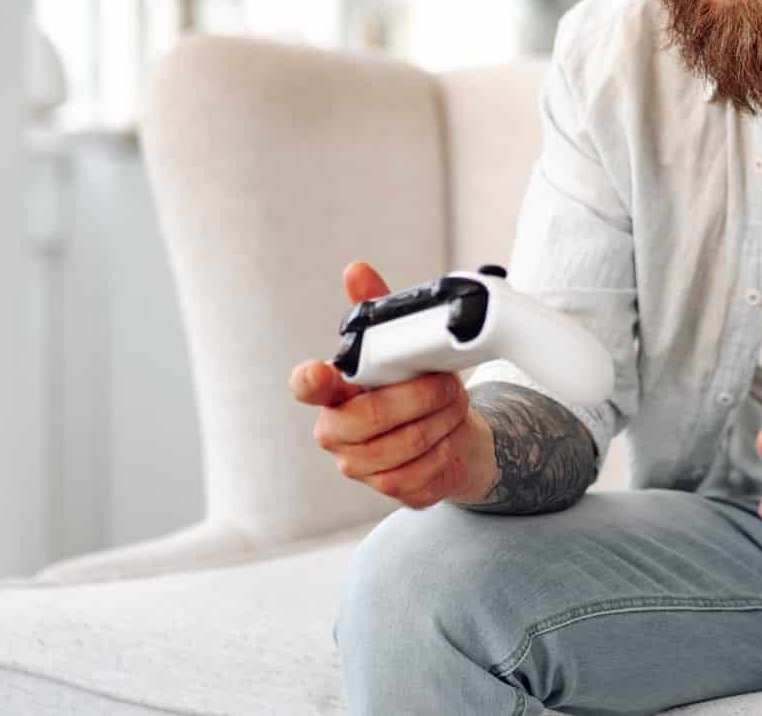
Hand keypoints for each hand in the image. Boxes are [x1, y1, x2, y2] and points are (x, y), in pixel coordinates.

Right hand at [288, 261, 498, 509]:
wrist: (453, 433)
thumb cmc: (418, 387)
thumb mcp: (403, 347)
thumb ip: (380, 310)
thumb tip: (356, 270)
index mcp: (333, 392)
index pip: (306, 387)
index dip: (310, 381)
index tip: (319, 372)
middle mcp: (337, 432)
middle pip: (371, 416)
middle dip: (420, 395)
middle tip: (447, 382)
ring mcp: (360, 466)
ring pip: (404, 444)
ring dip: (441, 419)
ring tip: (454, 403)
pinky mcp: (391, 490)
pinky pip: (421, 472)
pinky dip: (447, 449)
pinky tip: (451, 436)